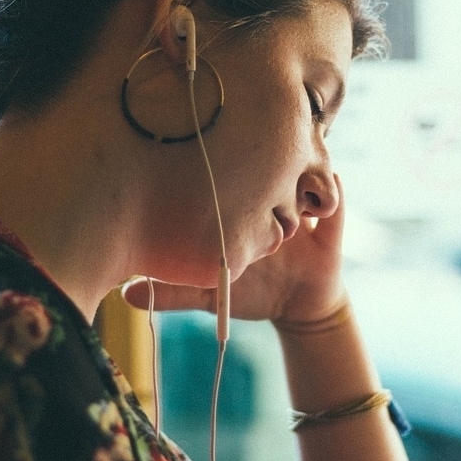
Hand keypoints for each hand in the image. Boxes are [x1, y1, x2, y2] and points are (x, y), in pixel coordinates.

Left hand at [123, 175, 347, 323]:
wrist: (296, 308)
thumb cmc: (251, 295)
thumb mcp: (210, 294)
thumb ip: (173, 293)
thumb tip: (125, 294)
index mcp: (246, 211)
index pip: (237, 179)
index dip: (226, 165)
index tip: (211, 156)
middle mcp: (273, 202)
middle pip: (272, 166)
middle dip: (264, 159)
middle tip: (249, 151)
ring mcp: (303, 209)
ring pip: (305, 175)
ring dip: (298, 170)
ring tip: (289, 170)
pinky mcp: (330, 225)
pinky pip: (336, 202)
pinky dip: (332, 193)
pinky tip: (320, 194)